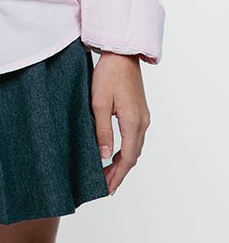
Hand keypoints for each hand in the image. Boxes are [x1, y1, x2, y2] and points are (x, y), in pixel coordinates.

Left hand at [91, 51, 150, 195]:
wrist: (121, 53)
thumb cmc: (109, 74)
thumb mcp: (99, 103)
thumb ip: (102, 131)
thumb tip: (104, 157)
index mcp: (133, 122)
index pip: (127, 158)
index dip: (117, 175)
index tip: (107, 189)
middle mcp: (142, 122)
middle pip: (133, 156)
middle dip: (119, 172)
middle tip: (105, 186)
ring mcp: (143, 116)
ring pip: (134, 147)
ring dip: (122, 161)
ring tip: (107, 173)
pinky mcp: (139, 110)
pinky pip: (134, 137)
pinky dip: (125, 150)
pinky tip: (114, 152)